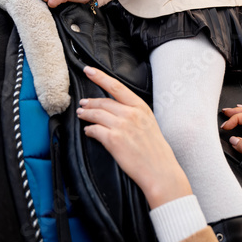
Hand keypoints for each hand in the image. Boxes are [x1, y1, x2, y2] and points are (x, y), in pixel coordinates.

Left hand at [76, 66, 191, 207]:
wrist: (159, 170)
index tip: (89, 70)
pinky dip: (89, 130)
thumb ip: (134, 114)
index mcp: (141, 107)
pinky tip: (88, 131)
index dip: (100, 77)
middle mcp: (131, 114)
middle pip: (103, 101)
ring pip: (96, 114)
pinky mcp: (113, 140)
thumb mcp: (149, 124)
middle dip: (90, 101)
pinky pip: (94, 130)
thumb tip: (117, 110)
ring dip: (86, 114)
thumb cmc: (156, 150)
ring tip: (81, 114)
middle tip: (83, 103)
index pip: (117, 87)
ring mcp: (122, 126)